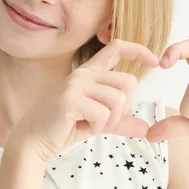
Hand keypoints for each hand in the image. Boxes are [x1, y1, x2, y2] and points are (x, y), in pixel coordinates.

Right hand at [9, 39, 159, 162]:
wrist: (33, 140)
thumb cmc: (63, 128)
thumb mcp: (97, 122)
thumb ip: (120, 121)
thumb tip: (146, 128)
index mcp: (88, 73)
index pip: (117, 47)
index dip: (139, 50)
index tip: (155, 61)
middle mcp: (83, 74)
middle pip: (128, 82)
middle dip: (124, 107)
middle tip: (104, 119)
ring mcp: (76, 85)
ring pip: (119, 99)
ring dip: (111, 119)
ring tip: (90, 123)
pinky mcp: (71, 99)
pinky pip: (104, 113)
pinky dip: (98, 126)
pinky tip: (81, 127)